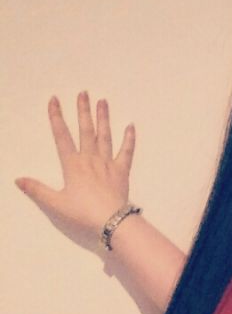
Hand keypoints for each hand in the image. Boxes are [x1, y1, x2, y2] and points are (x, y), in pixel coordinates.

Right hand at [16, 91, 135, 251]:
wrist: (111, 220)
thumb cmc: (82, 213)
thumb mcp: (55, 203)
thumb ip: (37, 190)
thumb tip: (18, 179)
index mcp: (73, 165)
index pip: (62, 137)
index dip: (57, 118)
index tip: (54, 100)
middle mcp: (91, 159)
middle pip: (86, 130)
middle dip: (83, 110)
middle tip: (83, 93)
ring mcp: (108, 163)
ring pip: (105, 136)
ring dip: (104, 118)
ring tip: (103, 101)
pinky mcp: (122, 170)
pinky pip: (127, 151)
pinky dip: (129, 138)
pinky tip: (131, 125)